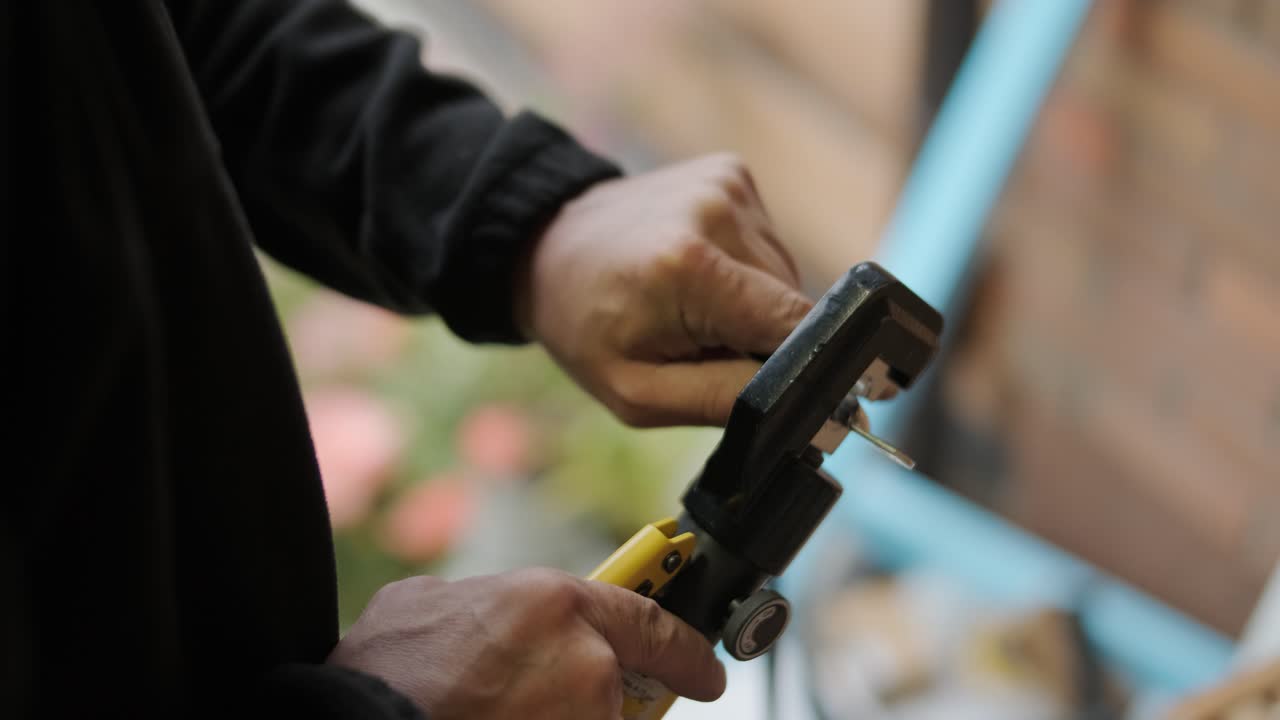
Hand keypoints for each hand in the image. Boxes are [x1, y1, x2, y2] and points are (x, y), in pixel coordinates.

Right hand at [327, 569, 725, 718]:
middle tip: (558, 704)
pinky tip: (488, 716)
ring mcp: (580, 716)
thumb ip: (484, 601)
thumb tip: (492, 611)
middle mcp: (583, 660)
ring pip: (591, 719)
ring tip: (491, 706)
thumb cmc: (383, 669)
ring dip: (557, 716)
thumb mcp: (429, 602)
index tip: (706, 668)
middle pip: (620, 687)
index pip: (649, 620)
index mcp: (554, 603)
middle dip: (600, 700)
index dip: (684, 645)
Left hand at [517, 154, 812, 426]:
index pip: (795, 324)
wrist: (546, 249)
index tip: (784, 388)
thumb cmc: (587, 330)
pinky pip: (767, 244)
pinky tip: (697, 273)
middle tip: (703, 346)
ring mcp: (726, 185)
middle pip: (792, 302)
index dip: (802, 363)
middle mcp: (717, 212)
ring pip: (784, 275)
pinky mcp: (731, 173)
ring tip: (692, 306)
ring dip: (752, 304)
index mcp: (690, 268)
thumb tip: (806, 400)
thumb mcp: (638, 394)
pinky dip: (744, 271)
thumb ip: (725, 400)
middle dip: (762, 338)